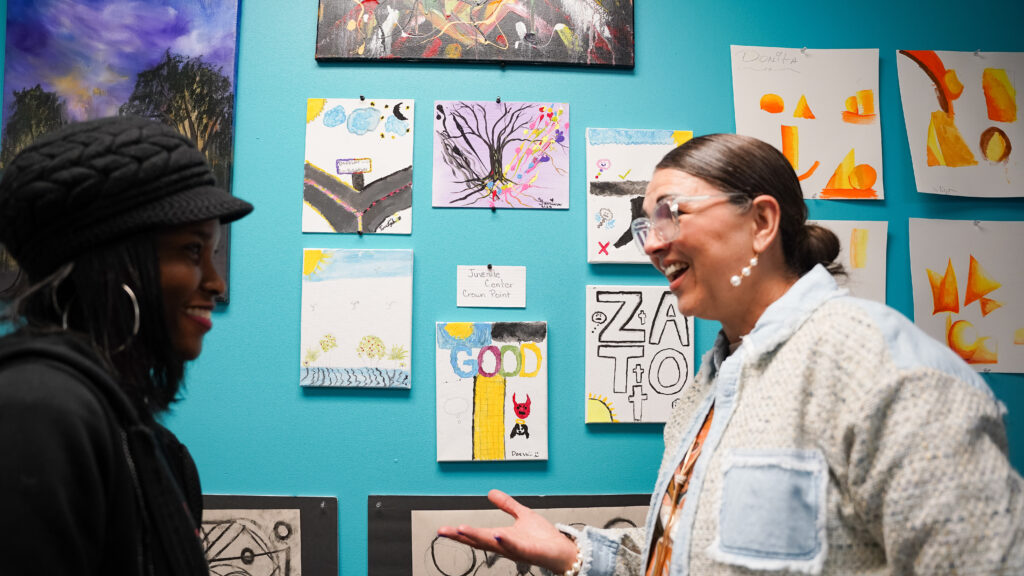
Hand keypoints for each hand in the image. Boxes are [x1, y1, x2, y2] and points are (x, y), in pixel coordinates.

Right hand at [437, 489, 579, 573]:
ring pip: (492, 543)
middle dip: (461, 536)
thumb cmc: (543, 538)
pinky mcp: (527, 551)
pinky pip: (514, 546)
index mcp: (501, 536)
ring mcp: (514, 549)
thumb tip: (492, 492)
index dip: (459, 532)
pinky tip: (497, 535)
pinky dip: (505, 541)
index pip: (476, 535)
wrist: (561, 551)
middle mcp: (504, 545)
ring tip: (461, 529)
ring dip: (477, 537)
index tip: (443, 529)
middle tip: (443, 531)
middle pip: (478, 540)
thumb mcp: (522, 515)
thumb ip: (506, 504)